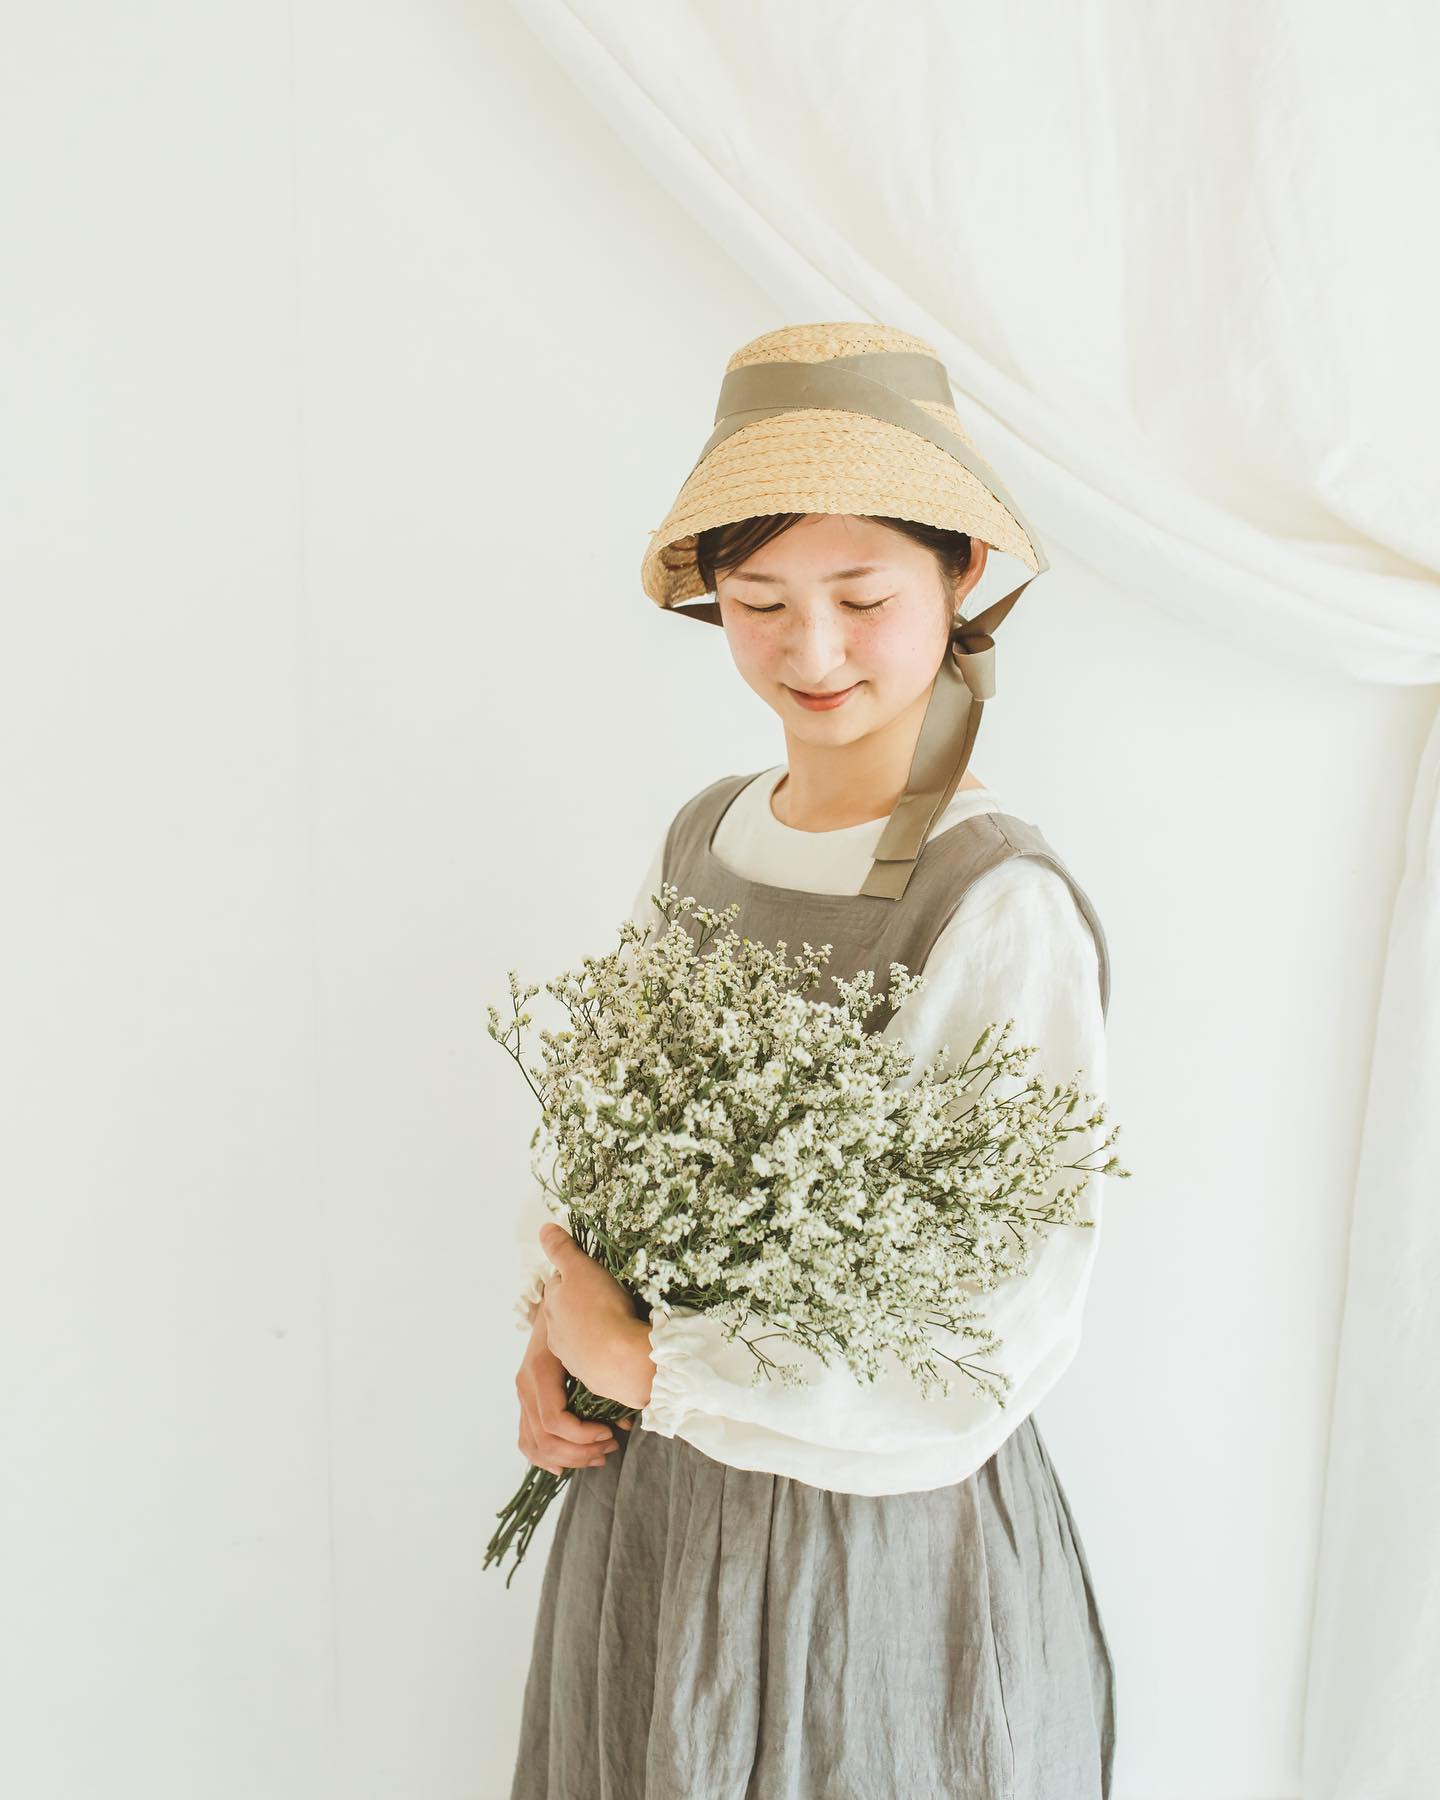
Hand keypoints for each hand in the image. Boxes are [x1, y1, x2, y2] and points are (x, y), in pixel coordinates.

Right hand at [514, 1307, 627, 1476]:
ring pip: (534, 1444)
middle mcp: (526, 1385)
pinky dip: (542, 1457)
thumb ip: (607, 1381)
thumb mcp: (594, 1342)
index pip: (555, 1421)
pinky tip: (563, 1466)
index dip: (583, 1436)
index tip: (611, 1433)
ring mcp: (522, 1393)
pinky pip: (526, 1438)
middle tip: (611, 1447)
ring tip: (598, 1457)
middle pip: (545, 1439)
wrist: (558, 1294)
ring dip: (567, 1458)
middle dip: (580, 1452)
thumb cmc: (581, 1313)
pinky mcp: (525, 1399)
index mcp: (540, 1370)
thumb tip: (626, 1422)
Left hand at [537, 1222, 654, 1408]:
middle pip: (566, 1312)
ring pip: (579, 1336)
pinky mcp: (590, 1375)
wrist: (620, 1361)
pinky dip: (603, 1351)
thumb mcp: (580, 1269)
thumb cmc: (600, 1309)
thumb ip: (562, 1249)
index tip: (593, 1275)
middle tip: (607, 1298)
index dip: (575, 1277)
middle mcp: (554, 1332)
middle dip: (582, 1305)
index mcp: (552, 1304)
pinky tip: (619, 1347)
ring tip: (615, 1323)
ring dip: (592, 1329)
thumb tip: (543, 1229)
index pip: (558, 1284)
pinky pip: (595, 1358)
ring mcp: (571, 1357)